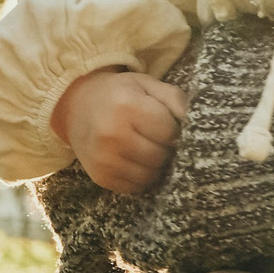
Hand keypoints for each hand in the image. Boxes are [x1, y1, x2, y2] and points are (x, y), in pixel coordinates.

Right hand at [52, 68, 184, 194]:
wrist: (76, 106)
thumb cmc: (120, 94)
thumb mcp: (147, 85)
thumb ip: (175, 100)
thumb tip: (197, 124)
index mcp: (126, 106)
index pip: (170, 133)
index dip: (174, 131)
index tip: (167, 125)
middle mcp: (111, 134)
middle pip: (161, 156)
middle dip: (165, 149)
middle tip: (156, 137)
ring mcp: (104, 159)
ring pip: (151, 175)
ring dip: (155, 165)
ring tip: (146, 147)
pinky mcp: (101, 177)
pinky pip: (136, 187)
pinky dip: (141, 176)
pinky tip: (134, 159)